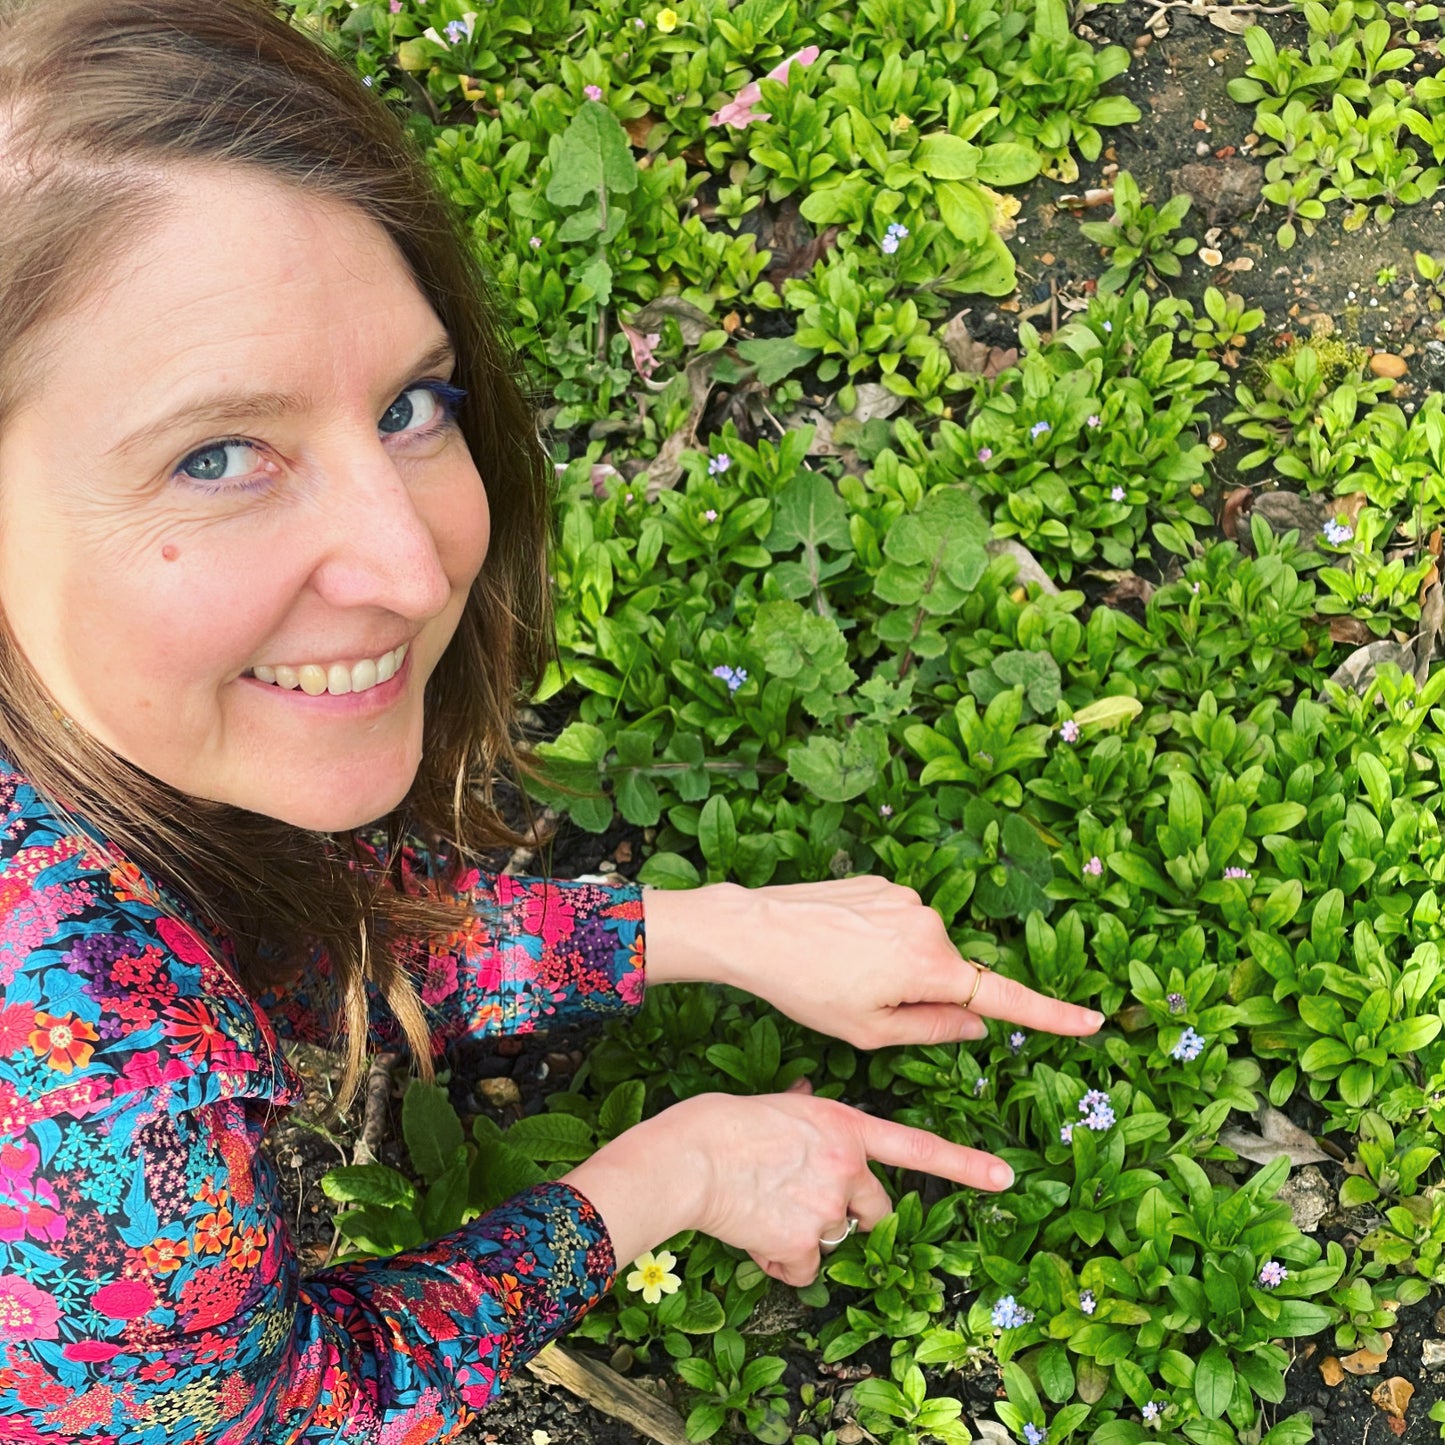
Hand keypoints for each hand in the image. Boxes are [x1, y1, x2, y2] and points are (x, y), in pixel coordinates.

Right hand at [565, 1078, 1014, 1286]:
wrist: (692, 1158)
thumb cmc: (723, 1123)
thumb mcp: (775, 1103)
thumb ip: (801, 1108)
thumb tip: (803, 1090)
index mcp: (845, 1126)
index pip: (917, 1147)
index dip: (963, 1165)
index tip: (1004, 1178)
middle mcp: (848, 1167)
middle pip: (874, 1210)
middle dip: (851, 1216)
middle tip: (806, 1206)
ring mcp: (830, 1207)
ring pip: (834, 1239)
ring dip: (807, 1237)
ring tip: (762, 1213)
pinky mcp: (804, 1243)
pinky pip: (804, 1268)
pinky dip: (783, 1262)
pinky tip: (755, 1238)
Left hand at [644, 877, 1102, 1048]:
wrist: (755, 929)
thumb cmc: (807, 989)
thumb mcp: (869, 1031)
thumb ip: (932, 1029)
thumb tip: (975, 1026)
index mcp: (932, 967)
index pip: (1003, 998)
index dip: (1050, 1014)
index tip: (1093, 1021)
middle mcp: (930, 923)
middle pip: (948, 973)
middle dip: (921, 994)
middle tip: (861, 1002)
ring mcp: (906, 897)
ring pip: (919, 948)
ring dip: (895, 965)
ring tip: (839, 971)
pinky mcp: (882, 882)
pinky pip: (895, 922)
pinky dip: (877, 940)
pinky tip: (836, 944)